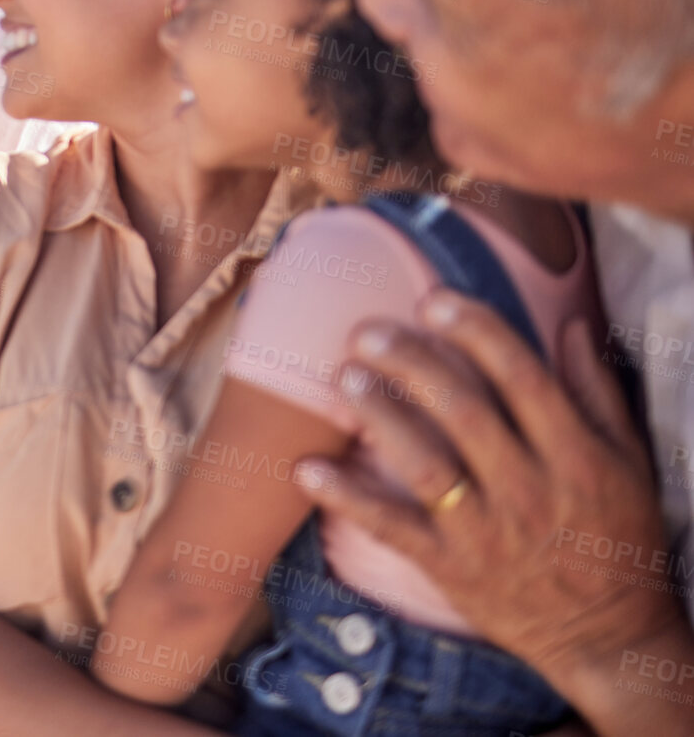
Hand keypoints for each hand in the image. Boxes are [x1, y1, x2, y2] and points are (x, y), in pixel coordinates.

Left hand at [294, 290, 689, 691]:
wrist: (609, 636)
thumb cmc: (617, 535)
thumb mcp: (629, 463)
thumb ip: (597, 392)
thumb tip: (570, 324)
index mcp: (576, 455)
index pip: (523, 380)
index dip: (478, 333)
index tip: (434, 299)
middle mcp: (531, 490)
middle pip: (465, 413)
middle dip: (413, 364)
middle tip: (366, 330)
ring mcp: (487, 531)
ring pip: (426, 466)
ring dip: (380, 419)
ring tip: (344, 378)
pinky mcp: (451, 567)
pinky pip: (393, 529)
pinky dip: (347, 499)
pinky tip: (306, 468)